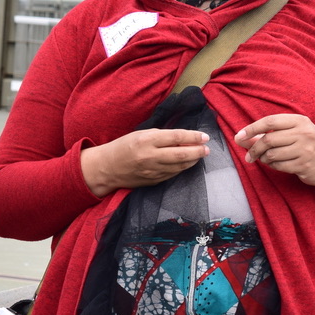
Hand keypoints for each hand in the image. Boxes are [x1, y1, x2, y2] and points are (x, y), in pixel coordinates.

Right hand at [80, 128, 209, 196]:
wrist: (107, 168)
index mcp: (147, 140)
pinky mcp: (153, 181)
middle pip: (181, 153)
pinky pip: (173, 174)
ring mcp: (152, 170)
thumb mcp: (142, 134)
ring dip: (193, 160)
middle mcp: (150, 156)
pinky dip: (183, 168)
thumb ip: (163, 136)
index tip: (205, 136)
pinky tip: (188, 163)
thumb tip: (185, 138)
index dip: (194, 136)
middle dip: (198, 151)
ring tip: (201, 154)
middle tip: (207, 148)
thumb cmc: (125, 146)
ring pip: (180, 166)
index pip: (176, 137)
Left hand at [234, 114, 314, 204]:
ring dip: (263, 159)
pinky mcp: (304, 165)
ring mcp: (306, 149)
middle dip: (254, 149)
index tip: (239, 136)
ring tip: (265, 159)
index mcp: (300, 120)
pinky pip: (278, 166)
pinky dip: (272, 166)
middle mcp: (304, 132)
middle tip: (248, 156)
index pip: (270, 121)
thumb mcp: (290, 134)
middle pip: (269, 139)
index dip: (252, 128)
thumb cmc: (305, 145)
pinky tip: (276, 164)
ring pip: (272, 154)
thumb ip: (266, 134)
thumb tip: (239, 139)